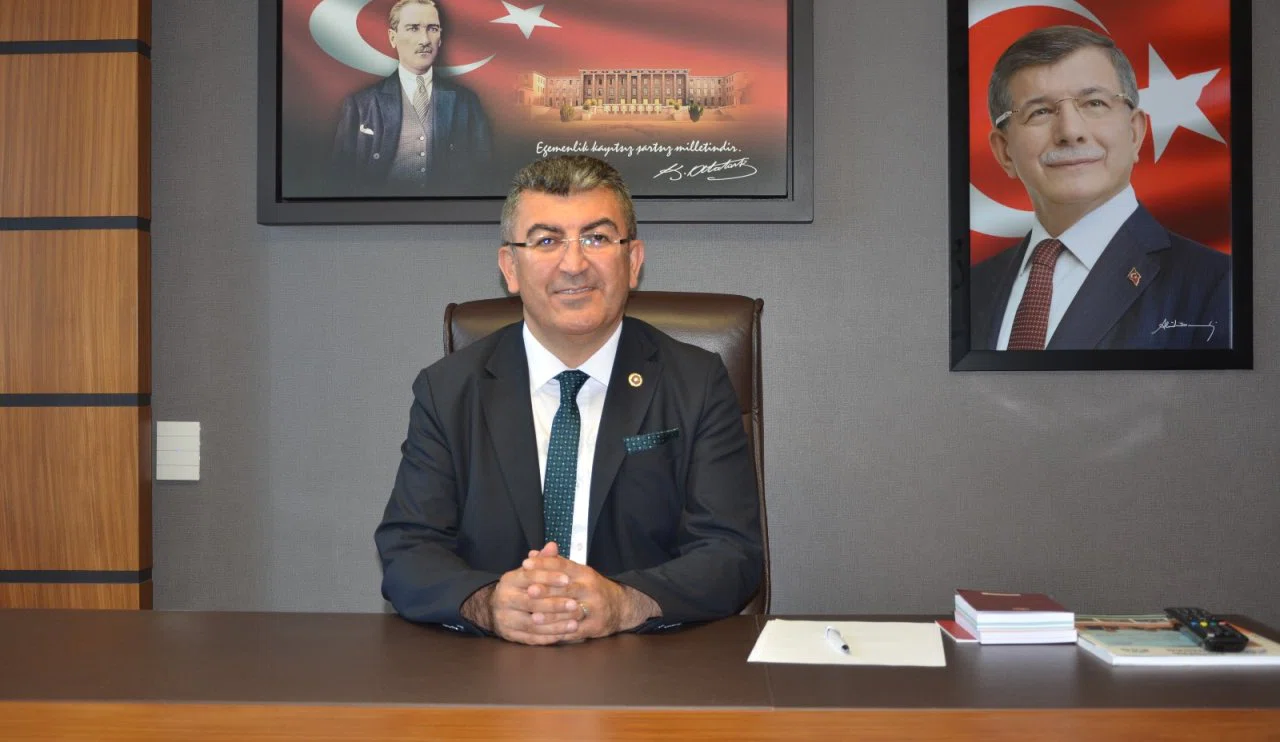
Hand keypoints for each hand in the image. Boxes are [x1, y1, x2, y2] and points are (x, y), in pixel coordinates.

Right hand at [462, 543, 569, 645]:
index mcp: (509, 580)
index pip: (529, 577)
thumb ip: (542, 561)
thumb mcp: (527, 572)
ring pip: (532, 624)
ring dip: (555, 624)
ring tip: (575, 623)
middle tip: (575, 604)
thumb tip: (553, 546)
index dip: (548, 577)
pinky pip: (532, 638)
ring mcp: (505, 619)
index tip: (568, 579)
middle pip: (531, 603)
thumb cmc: (519, 588)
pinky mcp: (510, 635)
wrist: (494, 609)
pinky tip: (564, 634)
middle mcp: (504, 599)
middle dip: (555, 604)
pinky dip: (549, 637)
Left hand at [522, 545, 659, 640]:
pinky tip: (547, 634)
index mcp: (584, 572)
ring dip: (552, 615)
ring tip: (534, 617)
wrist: (621, 607)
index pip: (563, 565)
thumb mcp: (577, 573)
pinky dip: (561, 632)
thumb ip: (554, 565)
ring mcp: (594, 608)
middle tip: (528, 590)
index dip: (544, 564)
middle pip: (566, 588)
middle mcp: (590, 588)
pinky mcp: (595, 626)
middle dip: (546, 590)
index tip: (526, 564)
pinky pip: (576, 630)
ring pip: (571, 611)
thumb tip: (532, 555)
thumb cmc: (592, 588)